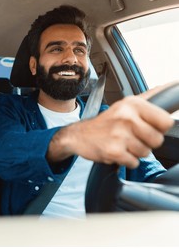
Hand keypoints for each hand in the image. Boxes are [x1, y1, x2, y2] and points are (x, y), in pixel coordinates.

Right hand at [48, 84, 175, 167]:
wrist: (78, 135)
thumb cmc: (104, 123)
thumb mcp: (124, 105)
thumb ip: (148, 98)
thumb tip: (170, 86)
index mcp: (133, 104)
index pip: (166, 122)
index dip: (158, 128)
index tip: (146, 128)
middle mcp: (126, 117)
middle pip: (157, 140)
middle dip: (146, 143)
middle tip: (131, 137)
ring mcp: (119, 135)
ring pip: (145, 153)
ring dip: (135, 152)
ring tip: (121, 144)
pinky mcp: (114, 151)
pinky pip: (133, 162)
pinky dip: (126, 161)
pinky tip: (116, 151)